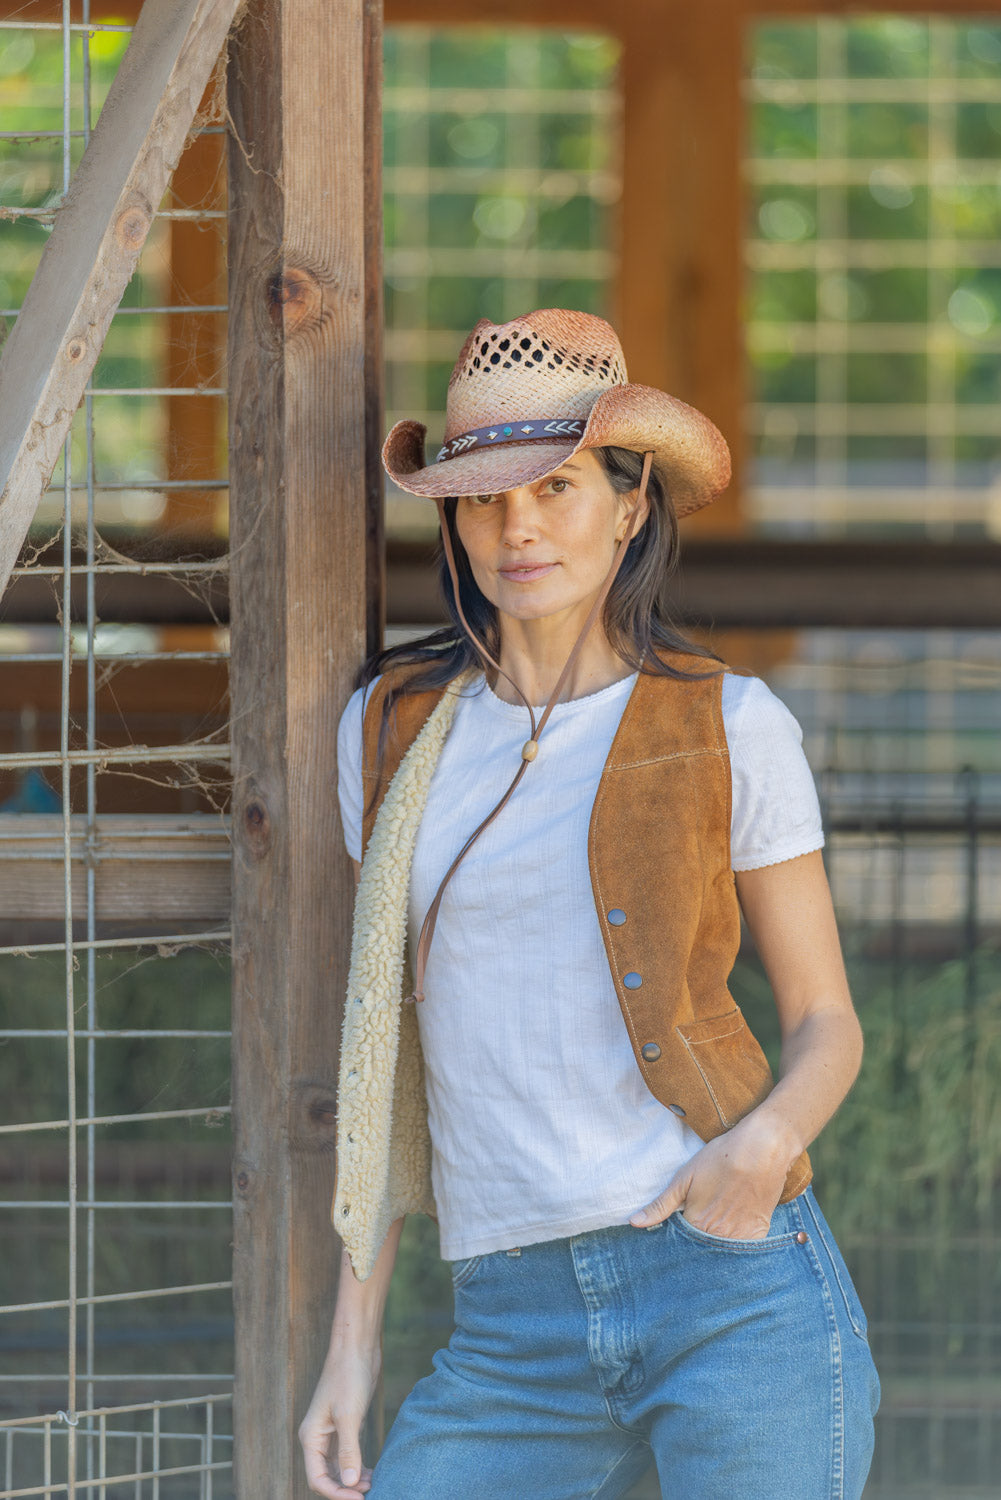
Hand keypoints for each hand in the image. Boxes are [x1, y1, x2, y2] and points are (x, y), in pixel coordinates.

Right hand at [298, 1344, 379, 1497]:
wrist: (356, 1347)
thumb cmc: (348, 1376)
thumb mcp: (349, 1416)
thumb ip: (349, 1451)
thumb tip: (349, 1484)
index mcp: (311, 1437)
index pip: (318, 1479)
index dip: (336, 1493)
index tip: (359, 1498)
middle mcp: (318, 1438)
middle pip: (327, 1476)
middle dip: (346, 1489)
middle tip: (370, 1492)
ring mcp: (331, 1432)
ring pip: (338, 1468)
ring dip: (353, 1480)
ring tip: (373, 1485)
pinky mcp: (345, 1425)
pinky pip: (348, 1456)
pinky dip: (358, 1467)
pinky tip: (371, 1472)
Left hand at [629, 1114, 794, 1239]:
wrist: (761, 1149)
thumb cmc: (720, 1159)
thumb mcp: (685, 1178)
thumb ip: (661, 1205)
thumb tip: (633, 1222)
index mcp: (697, 1225)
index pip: (680, 1247)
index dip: (677, 1242)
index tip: (673, 1239)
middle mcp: (718, 1237)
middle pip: (701, 1254)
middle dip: (694, 1251)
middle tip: (692, 1237)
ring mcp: (741, 1238)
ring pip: (722, 1256)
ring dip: (714, 1252)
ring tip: (711, 1235)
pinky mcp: (759, 1233)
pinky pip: (744, 1252)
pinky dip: (736, 1249)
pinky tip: (730, 1238)